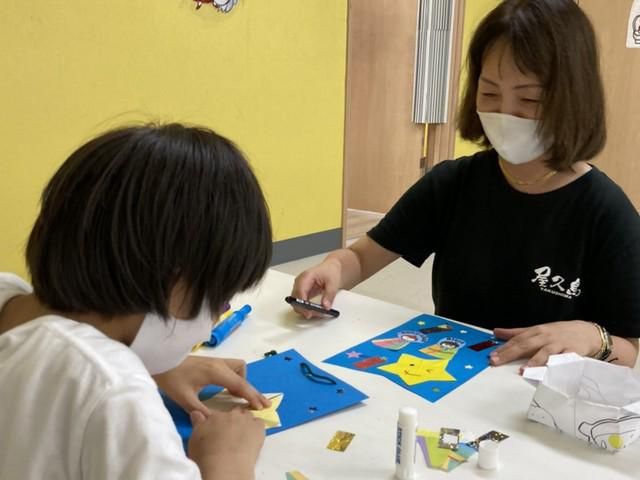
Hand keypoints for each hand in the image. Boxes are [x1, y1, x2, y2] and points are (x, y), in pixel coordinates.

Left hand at [153, 356, 269, 416]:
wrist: (161, 359)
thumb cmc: (172, 379)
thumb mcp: (185, 399)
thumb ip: (202, 412)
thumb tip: (217, 424)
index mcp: (216, 373)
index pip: (240, 385)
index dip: (251, 396)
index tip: (261, 407)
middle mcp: (220, 365)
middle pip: (243, 376)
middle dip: (253, 390)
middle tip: (263, 404)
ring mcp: (217, 361)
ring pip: (239, 368)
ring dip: (243, 382)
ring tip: (240, 398)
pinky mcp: (212, 362)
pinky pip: (232, 368)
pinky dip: (235, 377)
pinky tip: (228, 390)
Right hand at [188, 408, 264, 479]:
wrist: (225, 465)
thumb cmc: (206, 454)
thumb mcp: (194, 439)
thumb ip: (197, 424)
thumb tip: (196, 413)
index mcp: (214, 416)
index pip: (217, 414)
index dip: (219, 422)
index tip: (219, 430)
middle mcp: (230, 415)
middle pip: (234, 412)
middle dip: (234, 419)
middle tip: (231, 433)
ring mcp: (245, 420)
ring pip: (247, 415)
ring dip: (246, 422)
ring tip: (243, 435)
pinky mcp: (258, 428)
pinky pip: (259, 422)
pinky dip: (256, 427)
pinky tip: (253, 437)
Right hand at [291, 259, 341, 318]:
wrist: (331, 269)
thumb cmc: (331, 271)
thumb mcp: (333, 283)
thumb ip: (329, 295)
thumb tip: (325, 306)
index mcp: (306, 276)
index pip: (300, 291)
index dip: (302, 303)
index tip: (308, 312)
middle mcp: (300, 282)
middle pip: (295, 298)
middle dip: (304, 309)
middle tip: (316, 314)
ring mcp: (299, 287)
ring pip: (296, 302)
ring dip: (305, 310)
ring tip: (318, 312)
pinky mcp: (302, 292)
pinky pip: (300, 303)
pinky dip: (306, 308)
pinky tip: (315, 310)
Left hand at [491, 320, 601, 368]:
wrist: (588, 332)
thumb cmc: (559, 333)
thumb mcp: (537, 330)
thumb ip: (517, 333)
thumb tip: (496, 332)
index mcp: (536, 331)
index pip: (517, 340)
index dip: (504, 348)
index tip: (491, 356)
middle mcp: (546, 337)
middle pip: (526, 345)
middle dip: (510, 353)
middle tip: (496, 361)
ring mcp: (559, 345)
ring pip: (545, 352)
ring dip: (534, 361)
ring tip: (523, 370)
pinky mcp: (573, 353)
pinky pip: (564, 360)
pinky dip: (557, 366)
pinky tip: (550, 372)